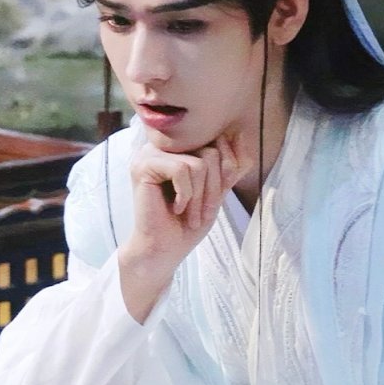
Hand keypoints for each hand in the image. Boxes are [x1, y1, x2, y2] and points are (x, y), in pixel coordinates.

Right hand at [119, 133, 251, 321]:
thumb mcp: (218, 190)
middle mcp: (164, 145)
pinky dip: (186, 195)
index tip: (215, 200)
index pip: (218, 143)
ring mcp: (150, 152)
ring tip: (189, 214)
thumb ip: (230, 165)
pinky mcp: (143, 165)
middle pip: (211, 151)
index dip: (226, 172)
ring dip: (200, 196)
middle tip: (202, 213)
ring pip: (199, 162)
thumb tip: (240, 134)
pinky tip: (175, 208)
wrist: (163, 250)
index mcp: (180, 147)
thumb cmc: (188, 222)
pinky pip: (182, 169)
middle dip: (214, 188)